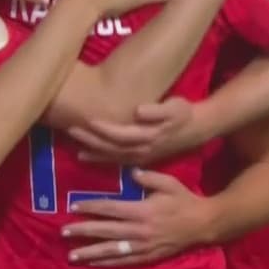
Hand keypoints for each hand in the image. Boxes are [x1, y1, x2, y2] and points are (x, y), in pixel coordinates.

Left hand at [63, 169, 216, 266]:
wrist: (204, 225)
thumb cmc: (184, 200)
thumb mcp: (168, 182)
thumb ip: (148, 176)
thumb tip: (129, 171)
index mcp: (142, 210)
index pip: (110, 209)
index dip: (90, 208)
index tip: (72, 208)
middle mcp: (139, 231)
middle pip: (106, 231)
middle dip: (83, 232)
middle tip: (63, 232)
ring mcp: (143, 247)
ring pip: (112, 251)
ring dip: (90, 252)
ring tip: (72, 254)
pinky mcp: (148, 257)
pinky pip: (124, 261)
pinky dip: (108, 263)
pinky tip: (94, 264)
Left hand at [68, 97, 206, 165]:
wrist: (196, 129)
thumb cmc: (184, 114)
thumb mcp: (175, 108)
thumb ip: (157, 111)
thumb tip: (139, 110)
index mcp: (148, 136)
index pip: (122, 134)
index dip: (105, 129)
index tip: (88, 121)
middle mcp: (142, 149)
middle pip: (113, 147)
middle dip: (92, 140)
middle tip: (71, 130)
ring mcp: (141, 156)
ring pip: (113, 157)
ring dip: (94, 152)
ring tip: (75, 149)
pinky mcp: (141, 158)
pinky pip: (118, 161)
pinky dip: (102, 159)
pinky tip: (87, 157)